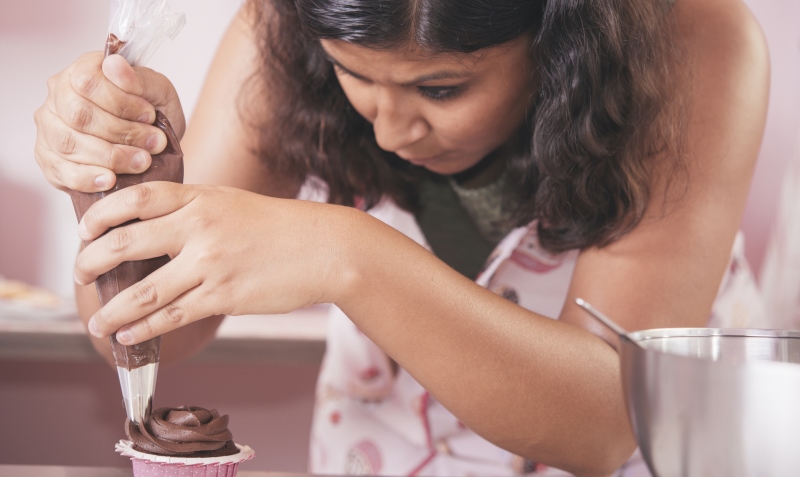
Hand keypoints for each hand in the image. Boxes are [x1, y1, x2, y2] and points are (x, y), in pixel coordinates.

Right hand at [33, 52, 184, 192]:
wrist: (152, 147)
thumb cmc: (152, 115)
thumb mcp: (159, 93)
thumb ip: (140, 79)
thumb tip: (114, 64)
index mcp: (82, 70)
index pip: (88, 81)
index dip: (122, 102)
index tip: (150, 116)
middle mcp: (59, 96)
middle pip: (79, 114)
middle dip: (122, 133)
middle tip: (154, 144)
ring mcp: (49, 127)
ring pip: (69, 143)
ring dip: (111, 157)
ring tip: (142, 162)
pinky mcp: (49, 158)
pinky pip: (61, 171)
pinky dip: (87, 178)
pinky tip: (110, 181)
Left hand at [74, 182, 355, 343]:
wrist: (325, 248)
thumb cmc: (281, 227)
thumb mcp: (233, 203)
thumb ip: (194, 211)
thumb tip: (155, 233)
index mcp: (201, 199)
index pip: (136, 199)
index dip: (102, 214)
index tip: (85, 230)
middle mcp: (200, 228)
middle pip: (127, 243)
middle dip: (92, 262)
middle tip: (80, 274)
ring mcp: (210, 264)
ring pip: (144, 291)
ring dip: (112, 310)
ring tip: (97, 323)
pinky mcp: (223, 296)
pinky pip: (172, 316)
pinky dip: (144, 329)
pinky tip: (129, 335)